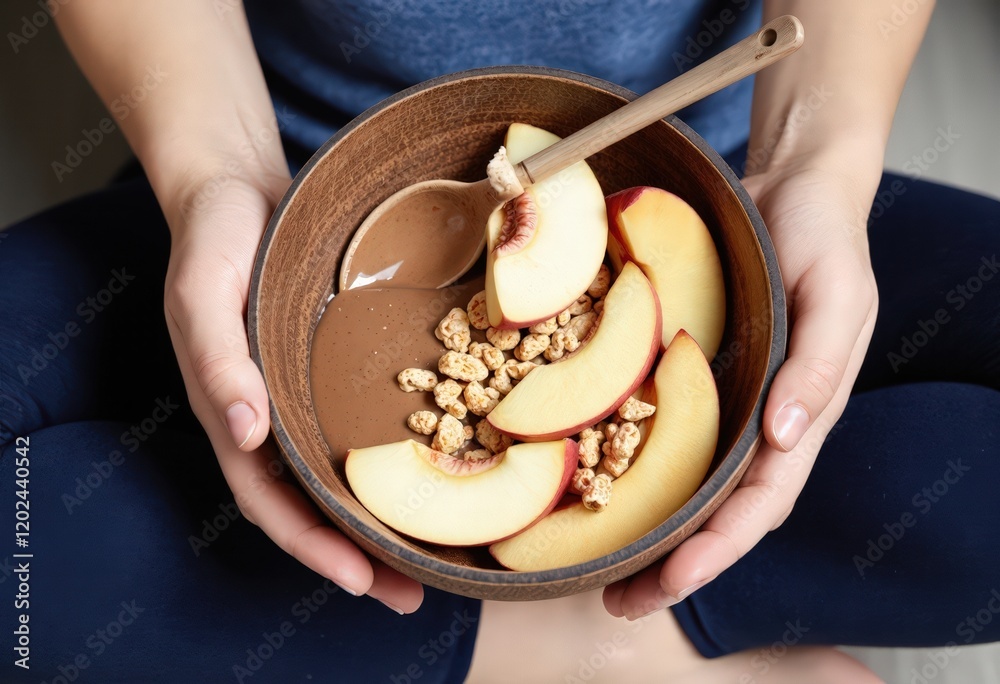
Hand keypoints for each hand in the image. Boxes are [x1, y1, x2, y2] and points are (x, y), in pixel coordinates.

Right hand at [162, 170, 423, 612]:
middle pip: (315, 505)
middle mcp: (272, 417)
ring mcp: (303, 396)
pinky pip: (361, 427)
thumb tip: (242, 434)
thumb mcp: (202, 293)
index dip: (311, 548)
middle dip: (358, 556)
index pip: (270, 501)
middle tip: (414, 595)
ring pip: (344, 476)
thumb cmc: (214, 238)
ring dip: (382, 520)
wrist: (241, 187)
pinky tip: (434, 472)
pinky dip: (392, 461)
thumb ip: (216, 361)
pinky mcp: (333, 370)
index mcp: (234, 413)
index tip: (360, 582)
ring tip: (436, 558)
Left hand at [604, 151, 879, 618]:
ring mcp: (722, 401)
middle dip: (674, 564)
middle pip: (717, 511)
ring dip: (647, 528)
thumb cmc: (824, 240)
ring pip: (685, 480)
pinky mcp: (689, 374)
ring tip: (595, 571)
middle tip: (617, 604)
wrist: (793, 187)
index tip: (669, 585)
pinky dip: (631, 463)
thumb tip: (785, 441)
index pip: (760, 502)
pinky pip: (660, 428)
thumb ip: (818, 369)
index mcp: (799, 416)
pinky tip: (590, 484)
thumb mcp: (839, 296)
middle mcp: (757, 421)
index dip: (718, 550)